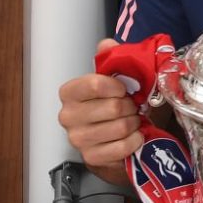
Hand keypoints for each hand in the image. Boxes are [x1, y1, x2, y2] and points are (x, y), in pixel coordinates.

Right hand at [58, 38, 143, 180]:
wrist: (114, 140)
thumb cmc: (114, 106)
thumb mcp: (115, 79)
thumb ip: (110, 58)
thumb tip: (107, 44)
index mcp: (70, 92)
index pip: (94, 84)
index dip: (117, 86)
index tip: (125, 89)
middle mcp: (68, 116)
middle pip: (113, 107)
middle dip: (131, 107)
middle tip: (133, 108)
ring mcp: (78, 139)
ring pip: (120, 127)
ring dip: (134, 123)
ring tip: (133, 121)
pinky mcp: (91, 158)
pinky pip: (122, 147)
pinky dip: (134, 141)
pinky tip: (134, 137)